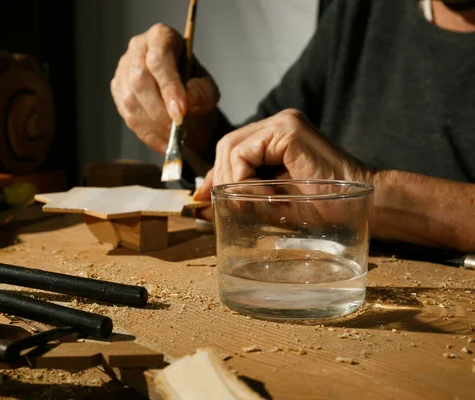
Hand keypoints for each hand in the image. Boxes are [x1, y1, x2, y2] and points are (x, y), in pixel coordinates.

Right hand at [111, 23, 219, 153]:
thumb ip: (202, 93)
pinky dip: (148, 135)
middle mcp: (137, 49)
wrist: (182, 95)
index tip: (181, 112)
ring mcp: (123, 70)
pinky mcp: (118, 92)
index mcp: (160, 37)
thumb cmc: (195, 84)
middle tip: (179, 130)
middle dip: (160, 110)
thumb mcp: (208, 86)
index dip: (169, 88)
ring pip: (130, 101)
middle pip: (140, 80)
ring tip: (175, 139)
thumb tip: (187, 104)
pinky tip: (165, 144)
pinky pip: (128, 117)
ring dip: (153, 125)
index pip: (159, 60)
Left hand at [194, 109, 373, 218]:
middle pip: (226, 145)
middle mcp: (277, 124)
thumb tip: (199, 200)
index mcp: (275, 138)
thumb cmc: (323, 208)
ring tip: (250, 202)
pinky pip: (243, 151)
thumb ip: (240, 194)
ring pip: (230, 147)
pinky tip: (256, 194)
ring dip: (231, 180)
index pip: (231, 150)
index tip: (205, 199)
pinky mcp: (288, 129)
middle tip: (231, 205)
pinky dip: (241, 176)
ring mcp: (283, 123)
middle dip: (221, 179)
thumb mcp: (271, 201)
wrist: (365, 207)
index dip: (215, 175)